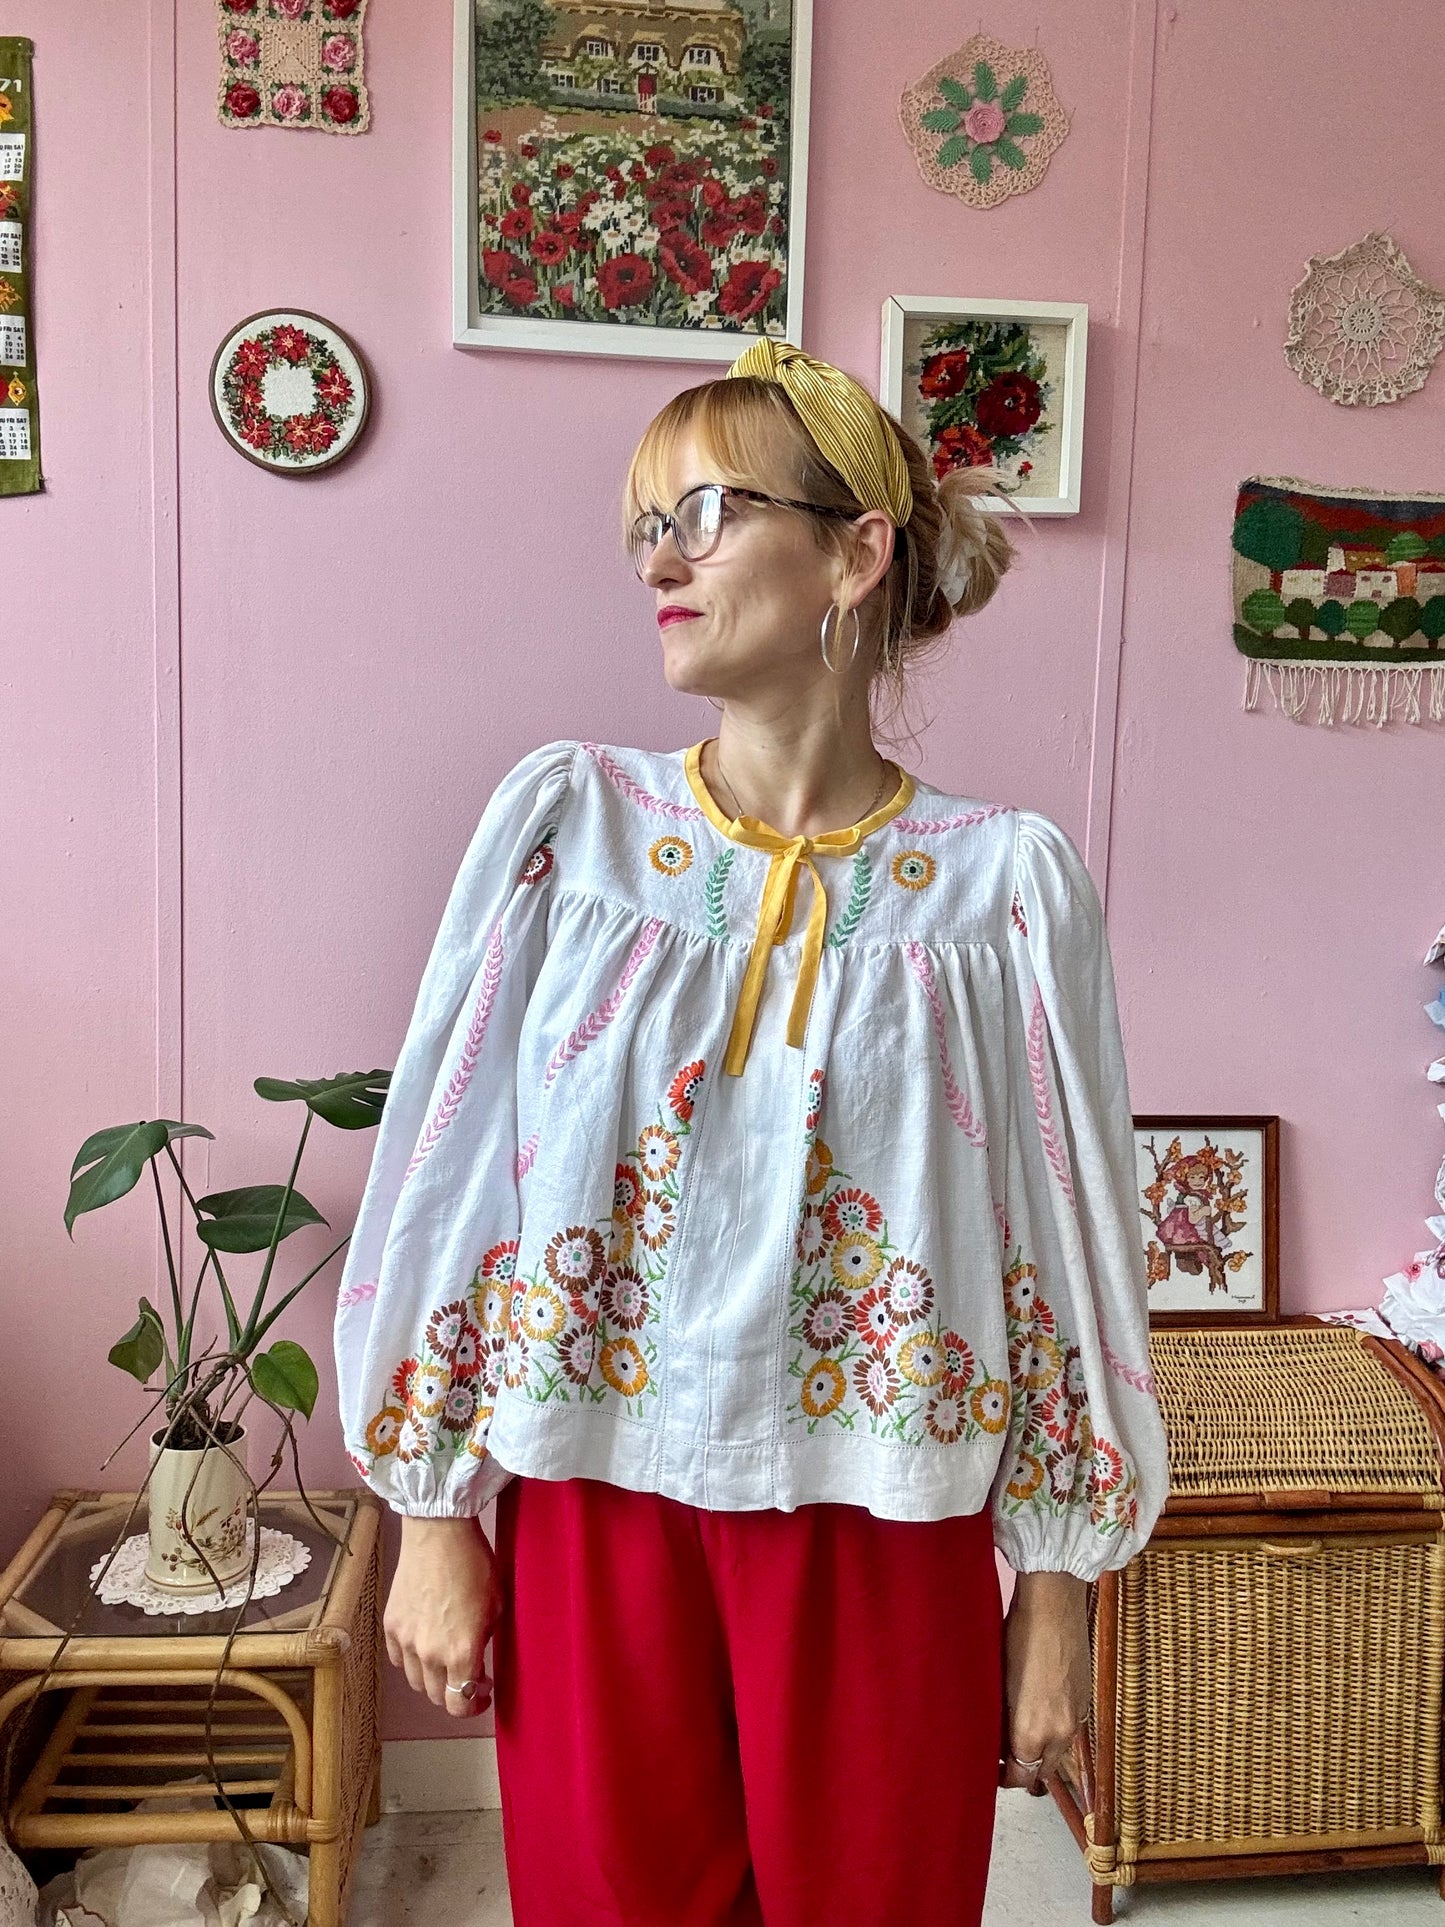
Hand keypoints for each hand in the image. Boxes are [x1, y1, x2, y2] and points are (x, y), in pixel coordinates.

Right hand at [383, 1515, 502, 1717]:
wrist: (439, 1533)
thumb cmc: (474, 1564)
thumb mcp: (496, 1607)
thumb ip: (485, 1642)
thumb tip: (477, 1661)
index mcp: (461, 1651)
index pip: (460, 1705)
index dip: (473, 1707)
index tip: (482, 1695)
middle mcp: (430, 1652)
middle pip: (437, 1697)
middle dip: (455, 1691)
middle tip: (467, 1674)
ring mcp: (406, 1640)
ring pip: (416, 1681)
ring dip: (433, 1678)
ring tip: (445, 1657)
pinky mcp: (390, 1625)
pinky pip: (399, 1659)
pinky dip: (411, 1659)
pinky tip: (424, 1642)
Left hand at [999, 1570, 1090, 1792]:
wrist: (1054, 1605)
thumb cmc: (1017, 1635)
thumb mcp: (1000, 1683)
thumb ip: (1002, 1720)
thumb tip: (998, 1737)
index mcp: (1031, 1730)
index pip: (1019, 1775)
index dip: (1005, 1776)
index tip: (993, 1768)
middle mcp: (1058, 1732)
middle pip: (1041, 1771)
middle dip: (1024, 1769)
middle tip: (1004, 1757)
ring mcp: (1076, 1717)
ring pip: (1058, 1752)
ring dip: (1042, 1751)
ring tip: (1022, 1735)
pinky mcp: (1086, 1700)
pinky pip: (1070, 1729)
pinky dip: (1056, 1730)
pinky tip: (1042, 1713)